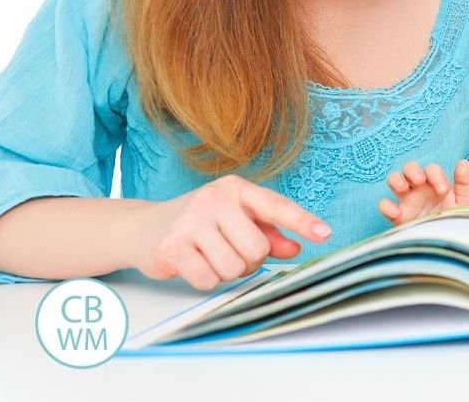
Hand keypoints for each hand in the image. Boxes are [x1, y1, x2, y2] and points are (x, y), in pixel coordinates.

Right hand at [131, 175, 330, 289]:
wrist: (144, 227)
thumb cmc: (200, 222)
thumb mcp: (236, 219)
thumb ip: (268, 232)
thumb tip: (296, 247)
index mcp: (236, 189)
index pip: (276, 206)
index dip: (302, 222)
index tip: (324, 234)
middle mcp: (215, 199)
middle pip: (257, 248)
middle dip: (250, 260)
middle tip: (231, 250)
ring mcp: (192, 221)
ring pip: (234, 268)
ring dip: (227, 271)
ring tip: (211, 255)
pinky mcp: (173, 247)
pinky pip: (209, 279)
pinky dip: (206, 279)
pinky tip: (193, 263)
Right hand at [378, 160, 468, 225]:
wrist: (450, 245)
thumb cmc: (457, 220)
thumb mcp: (464, 202)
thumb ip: (464, 183)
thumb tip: (463, 163)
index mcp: (435, 183)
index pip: (431, 169)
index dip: (435, 175)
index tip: (443, 190)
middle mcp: (419, 189)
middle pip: (409, 168)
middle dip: (412, 170)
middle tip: (420, 180)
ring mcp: (407, 201)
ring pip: (393, 180)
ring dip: (396, 180)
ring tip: (403, 188)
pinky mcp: (397, 217)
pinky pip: (384, 206)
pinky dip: (385, 206)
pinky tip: (396, 212)